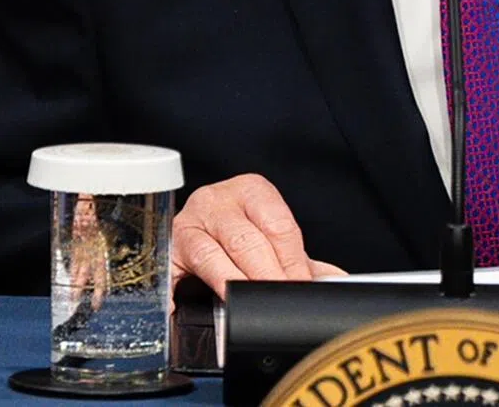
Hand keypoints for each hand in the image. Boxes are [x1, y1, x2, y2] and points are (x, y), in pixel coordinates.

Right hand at [171, 173, 345, 297]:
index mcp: (250, 190)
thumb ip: (299, 258)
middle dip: (267, 276)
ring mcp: (187, 224)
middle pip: (246, 241)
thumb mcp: (268, 232)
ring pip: (211, 256)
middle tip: (280, 300)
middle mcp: (215, 201)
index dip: (292, 260)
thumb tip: (333, 281)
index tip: (301, 286)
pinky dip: (177, 295)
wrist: (194, 224)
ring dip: (233, 285)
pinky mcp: (165, 252)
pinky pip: (171, 274)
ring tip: (248, 307)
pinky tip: (185, 308)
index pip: (277, 224)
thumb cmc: (237, 228)